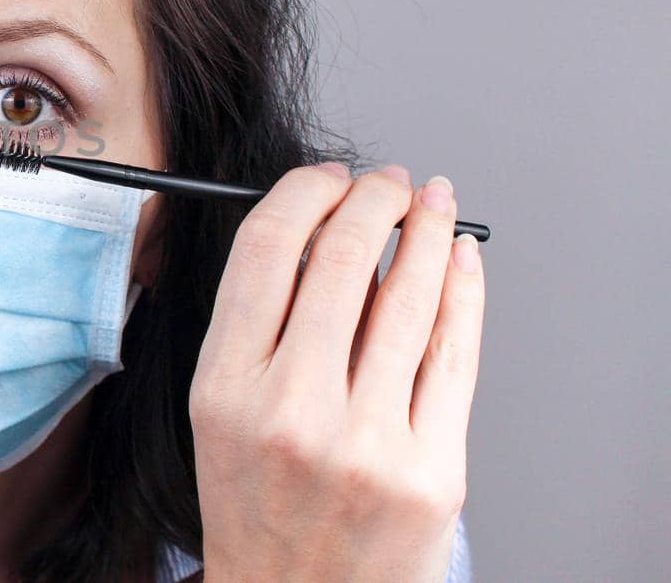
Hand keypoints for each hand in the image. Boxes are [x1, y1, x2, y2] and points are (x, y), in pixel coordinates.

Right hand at [187, 163, 484, 582]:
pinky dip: (464, 295)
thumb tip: (330, 240)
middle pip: (339, 261)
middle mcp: (289, 409)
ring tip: (435, 206)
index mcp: (224, 387)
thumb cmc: (257, 509)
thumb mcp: (221, 415)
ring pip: (406, 300)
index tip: (326, 178)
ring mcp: (363, 442)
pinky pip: (454, 358)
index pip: (264, 252)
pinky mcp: (428, 472)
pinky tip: (463, 264)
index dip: (303, 193)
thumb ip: (262, 331)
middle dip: (374, 200)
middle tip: (389, 183)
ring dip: (429, 234)